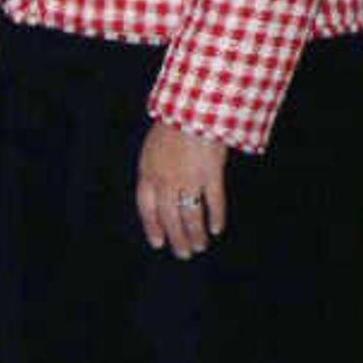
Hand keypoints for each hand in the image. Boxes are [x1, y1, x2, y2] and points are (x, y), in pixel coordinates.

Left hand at [135, 120, 227, 257]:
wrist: (193, 109)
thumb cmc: (172, 126)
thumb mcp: (151, 149)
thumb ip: (153, 172)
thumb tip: (159, 193)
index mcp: (147, 173)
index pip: (146, 208)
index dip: (152, 227)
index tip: (158, 243)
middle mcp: (165, 180)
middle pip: (169, 217)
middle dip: (176, 238)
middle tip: (183, 253)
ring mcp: (188, 178)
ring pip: (190, 214)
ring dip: (195, 234)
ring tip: (200, 246)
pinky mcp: (211, 175)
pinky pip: (213, 202)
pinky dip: (216, 217)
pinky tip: (217, 229)